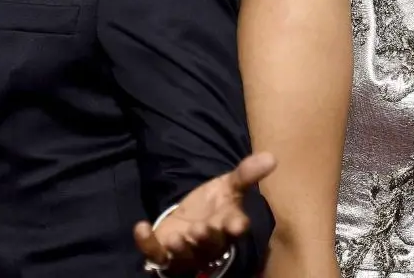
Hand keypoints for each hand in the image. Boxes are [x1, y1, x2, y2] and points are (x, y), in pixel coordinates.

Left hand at [134, 151, 275, 274]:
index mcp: (227, 224)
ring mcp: (186, 252)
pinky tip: (141, 227)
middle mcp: (209, 243)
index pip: (235, 227)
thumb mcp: (229, 185)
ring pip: (185, 256)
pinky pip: (155, 256)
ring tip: (176, 238)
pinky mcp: (164, 254)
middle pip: (211, 245)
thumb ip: (246, 173)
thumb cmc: (214, 204)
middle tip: (200, 229)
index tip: (237, 224)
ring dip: (180, 249)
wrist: (190, 218)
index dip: (236, 227)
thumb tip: (272, 156)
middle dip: (206, 239)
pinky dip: (147, 244)